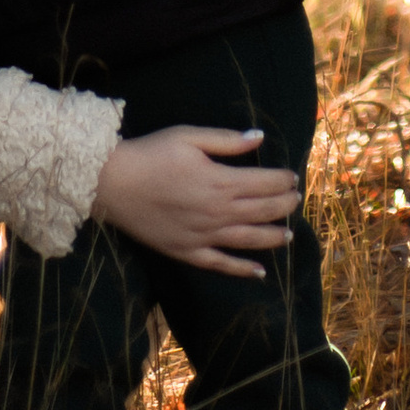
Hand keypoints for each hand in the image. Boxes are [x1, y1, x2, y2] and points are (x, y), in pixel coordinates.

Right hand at [91, 125, 299, 278]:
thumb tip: (259, 137)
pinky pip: (221, 265)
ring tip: (288, 235)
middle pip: (262, 211)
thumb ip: (227, 140)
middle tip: (295, 200)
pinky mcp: (188, 252)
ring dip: (272, 238)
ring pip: (248, 240)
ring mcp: (204, 236)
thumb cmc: (151, 154)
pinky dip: (242, 270)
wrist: (113, 183)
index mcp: (221, 182)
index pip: (264, 183)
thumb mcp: (189, 136)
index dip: (282, 180)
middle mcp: (218, 212)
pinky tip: (260, 272)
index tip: (293, 177)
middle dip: (283, 205)